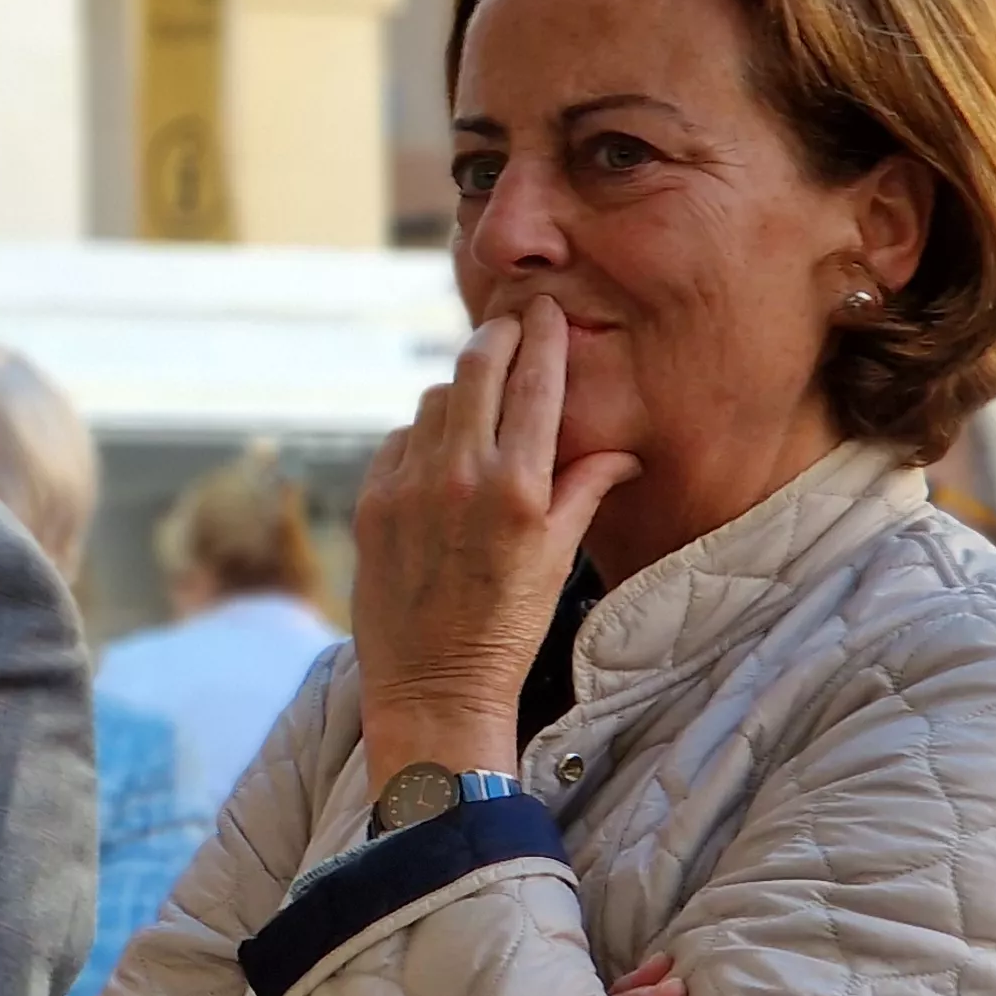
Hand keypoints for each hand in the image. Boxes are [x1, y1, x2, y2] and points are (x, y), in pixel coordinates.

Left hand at [352, 297, 642, 789]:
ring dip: (461, 392)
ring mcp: (407, 487)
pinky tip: (440, 456)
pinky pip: (400, 440)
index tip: (547, 309)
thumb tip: (624, 451)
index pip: (535, 384)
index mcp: (517, 488)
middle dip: (497, 338)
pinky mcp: (371, 502)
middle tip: (511, 323)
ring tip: (480, 401)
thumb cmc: (508, 628)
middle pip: (476, 369)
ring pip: (435, 401)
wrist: (434, 686)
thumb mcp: (558, 558)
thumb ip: (586, 491)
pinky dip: (423, 436)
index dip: (543, 337)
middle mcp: (459, 477)